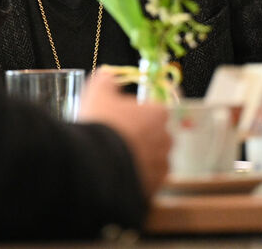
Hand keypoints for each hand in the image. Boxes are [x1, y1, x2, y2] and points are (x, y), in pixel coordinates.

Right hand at [79, 67, 170, 199]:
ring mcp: (161, 166)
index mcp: (158, 114)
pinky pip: (148, 180)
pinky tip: (118, 174)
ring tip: (115, 159)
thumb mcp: (97, 93)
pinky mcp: (154, 187)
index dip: (138, 112)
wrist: (95, 164)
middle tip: (117, 139)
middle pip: (156, 135)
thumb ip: (106, 81)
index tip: (123, 117)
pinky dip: (136, 178)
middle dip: (140, 137)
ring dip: (139, 159)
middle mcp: (166, 139)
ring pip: (153, 160)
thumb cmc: (100, 124)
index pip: (156, 110)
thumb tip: (107, 74)